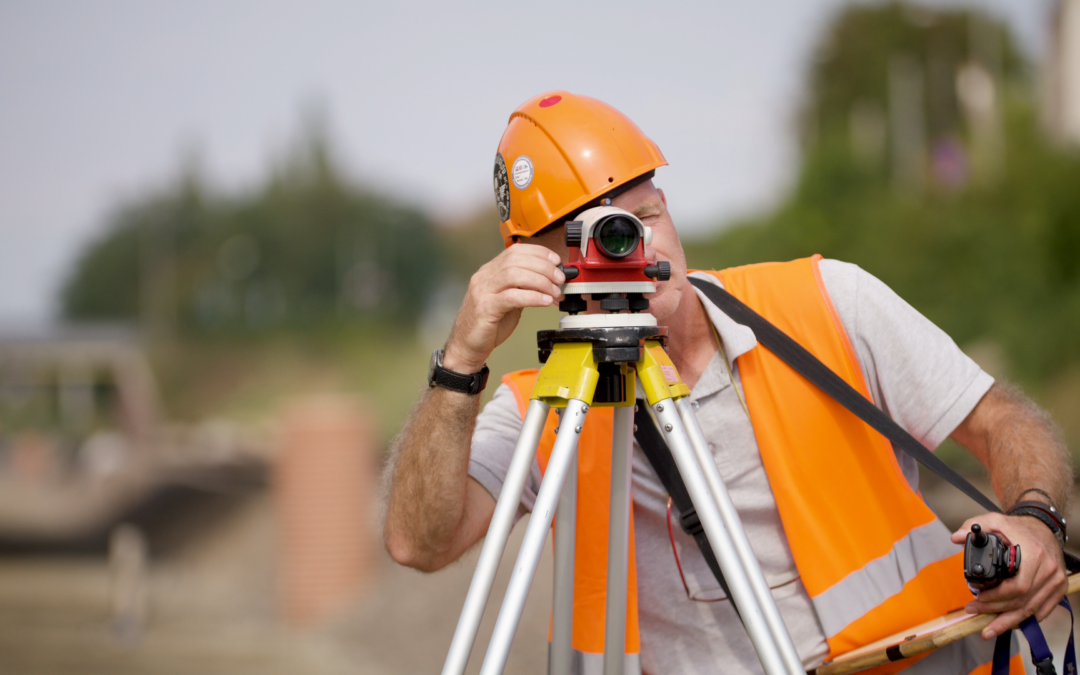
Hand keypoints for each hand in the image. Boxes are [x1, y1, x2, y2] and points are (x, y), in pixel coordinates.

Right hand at [442, 244, 563, 372]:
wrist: (467, 345)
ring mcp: (483, 291)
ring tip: (554, 292)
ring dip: (540, 281)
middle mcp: (484, 277)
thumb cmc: (488, 324)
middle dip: (544, 267)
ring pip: (514, 274)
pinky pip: (512, 297)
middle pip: (517, 259)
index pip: (516, 250)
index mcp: (490, 271)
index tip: (556, 261)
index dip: (539, 253)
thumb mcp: (509, 300)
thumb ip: (524, 288)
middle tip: (559, 279)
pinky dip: (532, 297)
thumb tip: (550, 282)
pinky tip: (544, 301)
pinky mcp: (485, 308)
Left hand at [951, 512, 1066, 639]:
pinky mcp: (1058, 589)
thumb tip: (956, 537)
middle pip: (1022, 601)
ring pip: (1031, 610)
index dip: (997, 597)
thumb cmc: (1018, 528)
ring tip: (987, 629)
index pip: (1017, 586)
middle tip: (974, 611)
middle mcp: (1048, 570)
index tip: (978, 598)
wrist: (1043, 528)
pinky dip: (1024, 619)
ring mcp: (1055, 582)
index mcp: (1033, 555)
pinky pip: (1041, 611)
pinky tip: (1007, 623)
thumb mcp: (994, 521)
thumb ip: (974, 526)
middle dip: (995, 610)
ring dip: (1007, 621)